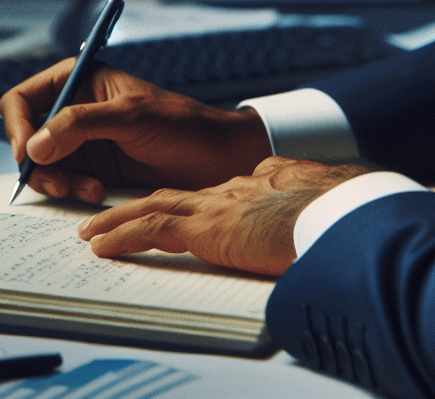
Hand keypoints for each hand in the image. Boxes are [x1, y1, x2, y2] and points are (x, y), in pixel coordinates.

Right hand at [0, 58, 272, 204]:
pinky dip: (73, 192)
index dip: (16, 126)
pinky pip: (64, 183)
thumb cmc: (182, 124)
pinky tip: (99, 194)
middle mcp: (74, 109)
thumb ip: (79, 124)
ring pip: (43, 164)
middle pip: (27, 136)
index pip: (23, 98)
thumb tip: (34, 145)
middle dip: (37, 162)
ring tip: (89, 191)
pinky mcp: (93, 170)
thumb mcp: (130, 117)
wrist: (219, 159)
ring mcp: (82, 142)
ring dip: (58, 181)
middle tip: (58, 184)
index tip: (26, 153)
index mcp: (79, 80)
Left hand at [77, 156, 368, 275]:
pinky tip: (100, 245)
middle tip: (107, 219)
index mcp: (257, 188)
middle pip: (171, 197)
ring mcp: (216, 205)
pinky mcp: (207, 225)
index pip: (209, 196)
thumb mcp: (319, 212)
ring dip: (116, 220)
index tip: (166, 214)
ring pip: (151, 208)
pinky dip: (121, 234)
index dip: (182, 205)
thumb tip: (304, 226)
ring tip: (89, 232)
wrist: (345, 212)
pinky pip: (151, 228)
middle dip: (137, 208)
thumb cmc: (344, 216)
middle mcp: (230, 190)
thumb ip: (298, 213)